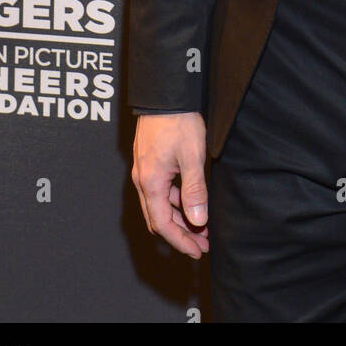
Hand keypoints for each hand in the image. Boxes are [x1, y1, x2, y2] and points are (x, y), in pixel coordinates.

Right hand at [131, 112, 208, 258]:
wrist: (165, 94)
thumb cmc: (178, 121)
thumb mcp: (192, 156)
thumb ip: (194, 190)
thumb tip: (198, 220)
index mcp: (150, 183)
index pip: (163, 225)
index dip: (180, 242)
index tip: (197, 251)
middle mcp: (143, 180)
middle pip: (158, 218)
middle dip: (181, 234)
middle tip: (203, 242)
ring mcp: (145, 171)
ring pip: (159, 205)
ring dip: (179, 217)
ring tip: (202, 223)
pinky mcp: (149, 162)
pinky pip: (160, 190)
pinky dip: (175, 201)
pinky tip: (191, 200)